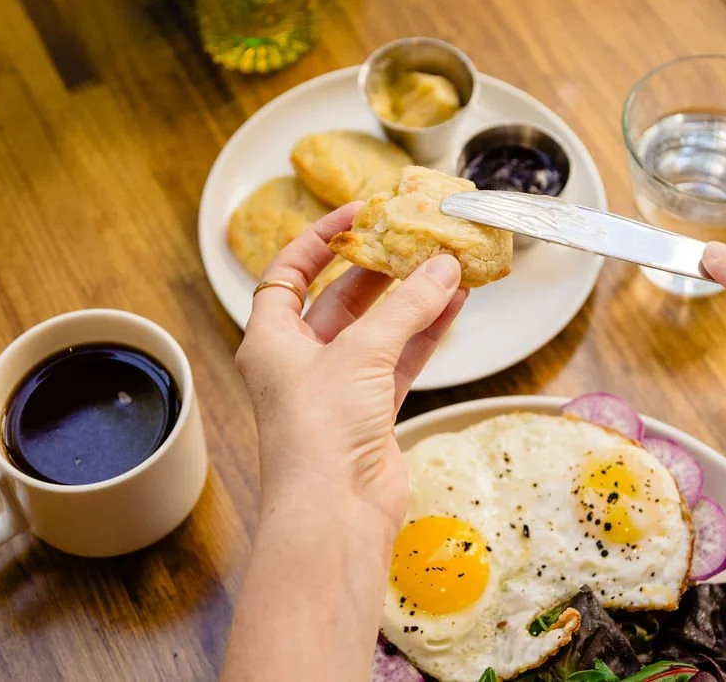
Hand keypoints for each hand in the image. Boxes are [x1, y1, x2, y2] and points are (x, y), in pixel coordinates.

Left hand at [235, 203, 467, 532]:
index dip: (319, 240)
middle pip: (340, 299)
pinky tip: (454, 306)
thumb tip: (443, 267)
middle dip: (379, 268)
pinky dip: (425, 334)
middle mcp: (301, 360)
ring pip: (378, 329)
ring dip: (411, 300)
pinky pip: (401, 359)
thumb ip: (405, 307)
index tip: (357, 214)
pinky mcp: (372, 411)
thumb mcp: (359, 353)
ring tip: (447, 265)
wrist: (334, 512)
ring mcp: (339, 386)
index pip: (288, 273)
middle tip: (414, 237)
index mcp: (271, 339)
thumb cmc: (318, 430)